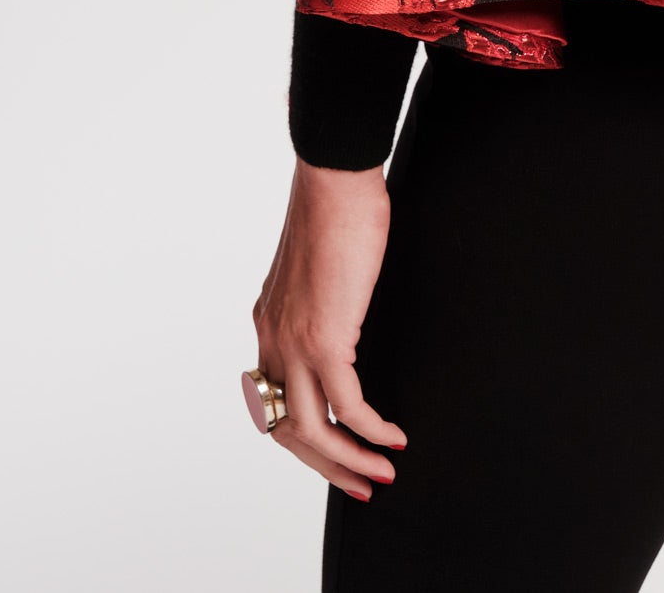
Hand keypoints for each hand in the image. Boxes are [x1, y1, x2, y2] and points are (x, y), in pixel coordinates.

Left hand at [251, 160, 404, 498]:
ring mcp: (293, 343)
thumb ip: (325, 298)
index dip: (303, 434)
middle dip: (325, 464)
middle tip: (359, 484)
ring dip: (348, 460)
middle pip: (287, 429)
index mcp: (269, 323)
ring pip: (311, 430)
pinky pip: (346, 406)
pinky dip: (372, 430)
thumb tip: (347, 310)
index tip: (335, 451)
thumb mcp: (322, 266)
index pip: (274, 400)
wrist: (333, 178)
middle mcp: (271, 340)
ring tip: (381, 473)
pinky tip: (394, 437)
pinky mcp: (323, 340)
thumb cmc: (337, 207)